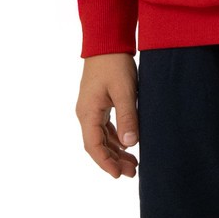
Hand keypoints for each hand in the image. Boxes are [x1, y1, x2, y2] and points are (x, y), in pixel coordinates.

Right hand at [77, 53, 138, 179]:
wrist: (106, 41)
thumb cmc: (115, 64)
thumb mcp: (125, 91)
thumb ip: (127, 117)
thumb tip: (130, 144)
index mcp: (88, 112)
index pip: (94, 146)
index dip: (106, 163)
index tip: (118, 175)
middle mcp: (85, 113)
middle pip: (97, 145)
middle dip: (113, 161)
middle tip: (132, 172)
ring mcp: (91, 109)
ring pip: (101, 138)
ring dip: (115, 151)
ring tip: (133, 163)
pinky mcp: (98, 103)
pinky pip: (104, 128)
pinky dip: (115, 139)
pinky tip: (127, 145)